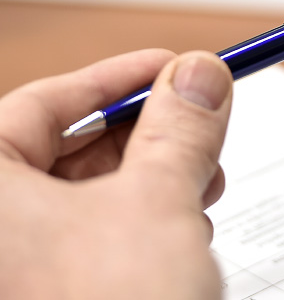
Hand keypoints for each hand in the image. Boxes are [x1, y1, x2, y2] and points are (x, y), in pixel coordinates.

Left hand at [0, 49, 231, 298]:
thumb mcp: (157, 202)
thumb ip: (180, 129)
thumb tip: (201, 73)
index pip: (43, 104)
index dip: (118, 78)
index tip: (170, 65)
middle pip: (70, 150)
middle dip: (148, 134)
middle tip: (198, 117)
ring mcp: (21, 265)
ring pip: (90, 194)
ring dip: (156, 177)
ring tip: (204, 177)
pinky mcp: (55, 288)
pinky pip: (96, 235)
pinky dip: (145, 218)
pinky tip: (187, 223)